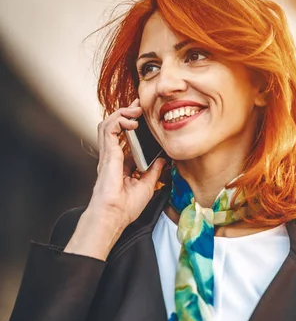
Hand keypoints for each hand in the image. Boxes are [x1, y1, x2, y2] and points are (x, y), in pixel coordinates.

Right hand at [64, 99, 165, 259]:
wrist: (114, 215)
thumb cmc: (125, 207)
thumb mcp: (147, 186)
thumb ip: (154, 171)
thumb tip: (163, 160)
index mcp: (120, 163)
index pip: (124, 137)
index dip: (132, 125)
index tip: (144, 116)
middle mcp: (112, 156)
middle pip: (115, 126)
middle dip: (126, 112)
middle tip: (139, 105)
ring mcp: (108, 154)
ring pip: (108, 123)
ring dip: (122, 112)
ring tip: (135, 110)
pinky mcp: (107, 154)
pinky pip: (108, 129)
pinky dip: (119, 120)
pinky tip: (131, 121)